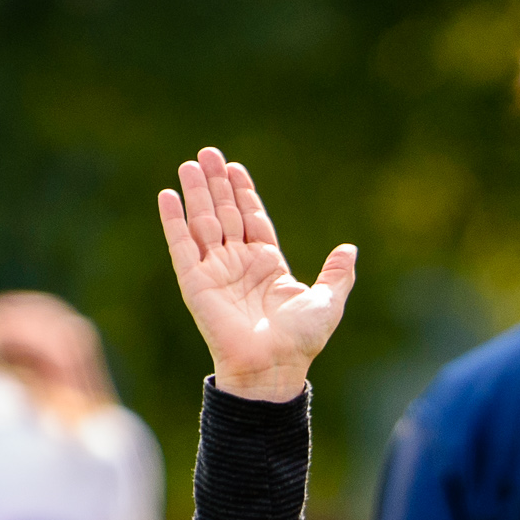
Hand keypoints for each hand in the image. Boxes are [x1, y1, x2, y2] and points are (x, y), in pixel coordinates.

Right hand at [155, 147, 354, 401]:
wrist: (273, 367)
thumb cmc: (301, 341)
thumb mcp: (328, 302)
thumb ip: (337, 274)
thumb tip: (350, 249)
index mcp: (268, 265)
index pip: (252, 219)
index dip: (244, 193)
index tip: (235, 167)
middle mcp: (239, 264)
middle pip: (225, 213)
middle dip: (217, 183)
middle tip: (208, 152)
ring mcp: (215, 271)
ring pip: (203, 222)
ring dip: (196, 193)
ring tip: (189, 163)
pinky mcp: (195, 282)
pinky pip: (181, 245)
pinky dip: (174, 221)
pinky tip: (168, 195)